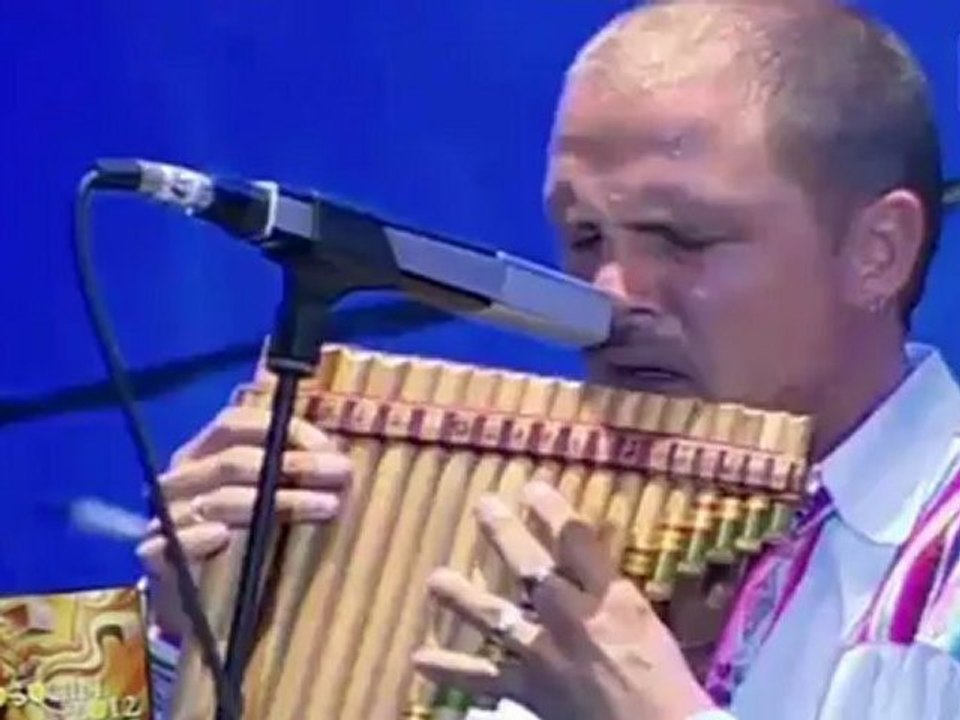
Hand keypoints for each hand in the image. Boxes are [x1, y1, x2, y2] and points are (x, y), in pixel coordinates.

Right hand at [136, 405, 351, 635]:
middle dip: (296, 466)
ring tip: (324, 506)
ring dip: (277, 501)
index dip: (286, 430)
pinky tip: (224, 536)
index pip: (237, 423)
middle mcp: (181, 476)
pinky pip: (175, 542)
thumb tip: (338, 457)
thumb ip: (289, 470)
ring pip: (219, 499)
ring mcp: (165, 515)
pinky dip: (199, 537)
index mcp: (203, 451)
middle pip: (236, 461)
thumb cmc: (243, 535)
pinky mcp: (155, 556)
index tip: (329, 449)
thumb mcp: (264, 495)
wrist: (197, 597)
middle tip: (342, 475)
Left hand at [413, 479, 716, 719]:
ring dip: (461, 597)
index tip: (532, 488)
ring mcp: (544, 654)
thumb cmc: (665, 682)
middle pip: (530, 566)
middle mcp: (570, 617)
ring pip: (494, 616)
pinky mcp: (529, 690)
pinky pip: (483, 680)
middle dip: (505, 533)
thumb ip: (611, 595)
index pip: (576, 540)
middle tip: (483, 506)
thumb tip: (585, 565)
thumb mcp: (646, 624)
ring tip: (435, 580)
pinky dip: (450, 671)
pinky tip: (419, 660)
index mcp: (609, 598)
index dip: (551, 510)